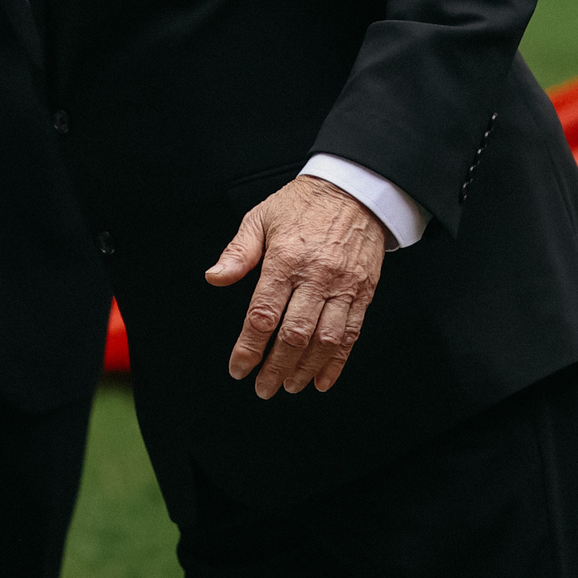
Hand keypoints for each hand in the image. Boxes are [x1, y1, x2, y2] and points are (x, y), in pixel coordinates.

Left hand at [205, 175, 384, 397]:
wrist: (355, 189)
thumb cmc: (303, 204)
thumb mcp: (261, 217)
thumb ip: (238, 252)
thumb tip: (214, 277)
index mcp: (285, 259)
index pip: (263, 314)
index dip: (249, 348)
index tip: (238, 369)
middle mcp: (315, 276)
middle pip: (294, 335)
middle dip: (276, 368)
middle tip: (263, 388)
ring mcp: (343, 286)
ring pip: (324, 340)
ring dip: (305, 369)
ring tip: (290, 385)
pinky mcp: (364, 291)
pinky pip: (351, 333)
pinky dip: (337, 361)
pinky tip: (323, 378)